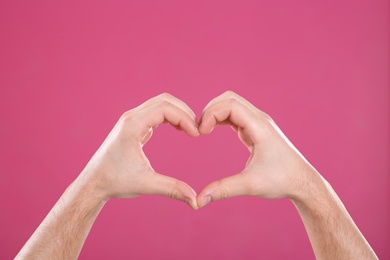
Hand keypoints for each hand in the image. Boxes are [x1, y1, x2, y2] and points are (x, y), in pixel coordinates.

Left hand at [80, 93, 198, 208]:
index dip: (184, 118)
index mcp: (132, 125)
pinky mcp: (133, 125)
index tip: (196, 134)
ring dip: (178, 113)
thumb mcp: (146, 184)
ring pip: (160, 104)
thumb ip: (172, 189)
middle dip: (184, 112)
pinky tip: (179, 130)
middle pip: (164, 101)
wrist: (94, 182)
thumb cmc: (115, 182)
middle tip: (197, 130)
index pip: (165, 108)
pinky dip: (170, 117)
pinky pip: (155, 112)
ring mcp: (131, 120)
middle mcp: (131, 117)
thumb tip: (195, 200)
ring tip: (190, 130)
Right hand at [197, 91, 318, 206]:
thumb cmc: (281, 181)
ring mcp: (259, 123)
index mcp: (260, 128)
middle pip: (229, 98)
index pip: (230, 105)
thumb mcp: (250, 185)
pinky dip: (221, 118)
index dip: (211, 114)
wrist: (302, 182)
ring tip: (203, 130)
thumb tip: (198, 200)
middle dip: (210, 110)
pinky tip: (213, 130)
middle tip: (199, 130)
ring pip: (232, 104)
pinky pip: (236, 115)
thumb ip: (223, 190)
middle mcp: (260, 120)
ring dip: (215, 112)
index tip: (201, 133)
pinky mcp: (256, 129)